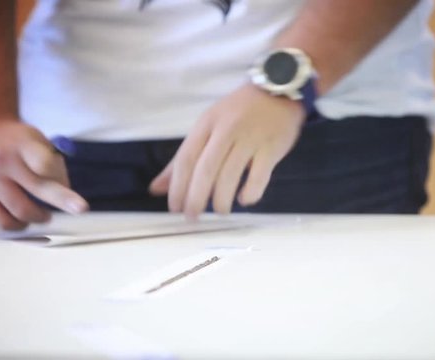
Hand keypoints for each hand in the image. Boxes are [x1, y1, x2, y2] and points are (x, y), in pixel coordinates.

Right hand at [0, 119, 87, 229]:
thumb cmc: (15, 140)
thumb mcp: (37, 139)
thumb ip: (53, 164)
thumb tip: (65, 195)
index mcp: (22, 144)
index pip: (45, 164)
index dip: (61, 177)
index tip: (74, 181)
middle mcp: (3, 162)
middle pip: (38, 188)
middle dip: (63, 201)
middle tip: (79, 209)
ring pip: (20, 211)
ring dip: (39, 217)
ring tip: (45, 215)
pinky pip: (1, 221)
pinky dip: (18, 226)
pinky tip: (25, 221)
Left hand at [149, 84, 304, 217]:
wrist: (277, 90)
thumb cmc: (239, 112)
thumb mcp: (207, 126)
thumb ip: (184, 158)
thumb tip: (157, 188)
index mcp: (206, 124)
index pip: (186, 159)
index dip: (178, 186)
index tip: (174, 208)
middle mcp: (226, 131)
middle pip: (206, 170)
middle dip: (196, 198)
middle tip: (192, 217)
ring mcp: (250, 139)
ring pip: (230, 175)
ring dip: (221, 200)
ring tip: (219, 211)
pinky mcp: (272, 148)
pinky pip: (259, 176)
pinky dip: (250, 193)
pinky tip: (244, 200)